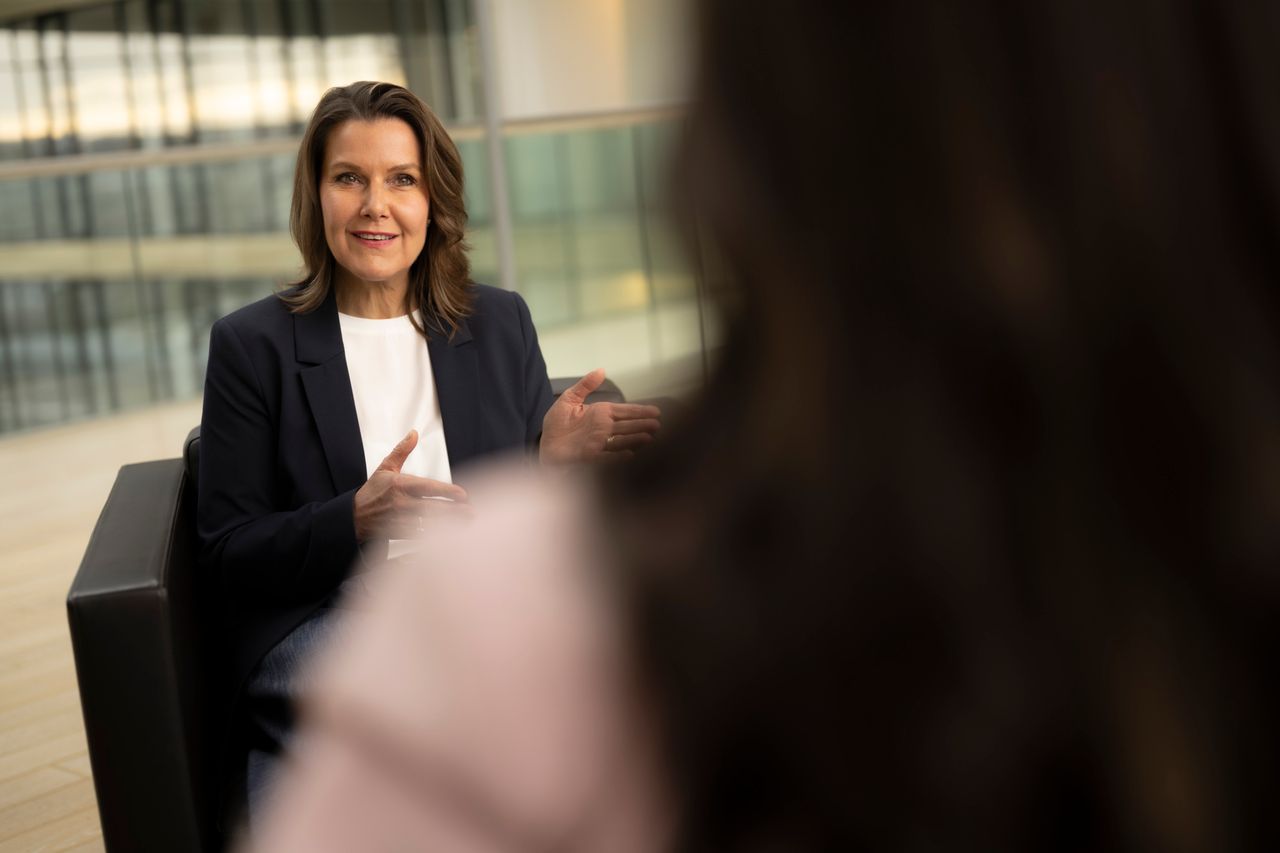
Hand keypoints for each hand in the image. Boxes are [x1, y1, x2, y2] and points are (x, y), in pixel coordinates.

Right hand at [353, 430, 468, 540]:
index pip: (428, 487)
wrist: (352, 516)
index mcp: (400, 485)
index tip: (463, 495)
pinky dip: (435, 536)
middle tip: (472, 512)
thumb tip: (414, 433)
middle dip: (454, 512)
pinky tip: (450, 535)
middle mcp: (400, 503)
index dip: (447, 492)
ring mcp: (399, 520)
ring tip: (467, 523)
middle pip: (432, 508)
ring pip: (428, 524)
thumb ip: (402, 451)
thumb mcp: (385, 468)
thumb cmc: (372, 491)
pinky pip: (420, 536)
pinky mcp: (398, 534)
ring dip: (449, 525)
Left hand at [539, 369, 661, 464]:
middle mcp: (603, 429)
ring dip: (634, 439)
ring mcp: (598, 443)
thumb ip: (585, 386)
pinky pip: (607, 456)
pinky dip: (618, 456)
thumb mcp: (568, 400)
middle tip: (658, 425)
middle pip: (627, 426)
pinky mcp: (590, 456)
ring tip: (649, 438)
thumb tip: (601, 369)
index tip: (656, 411)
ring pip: (621, 440)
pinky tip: (630, 454)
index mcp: (600, 414)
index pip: (624, 411)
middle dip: (642, 425)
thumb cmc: (557, 425)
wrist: (546, 447)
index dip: (640, 411)